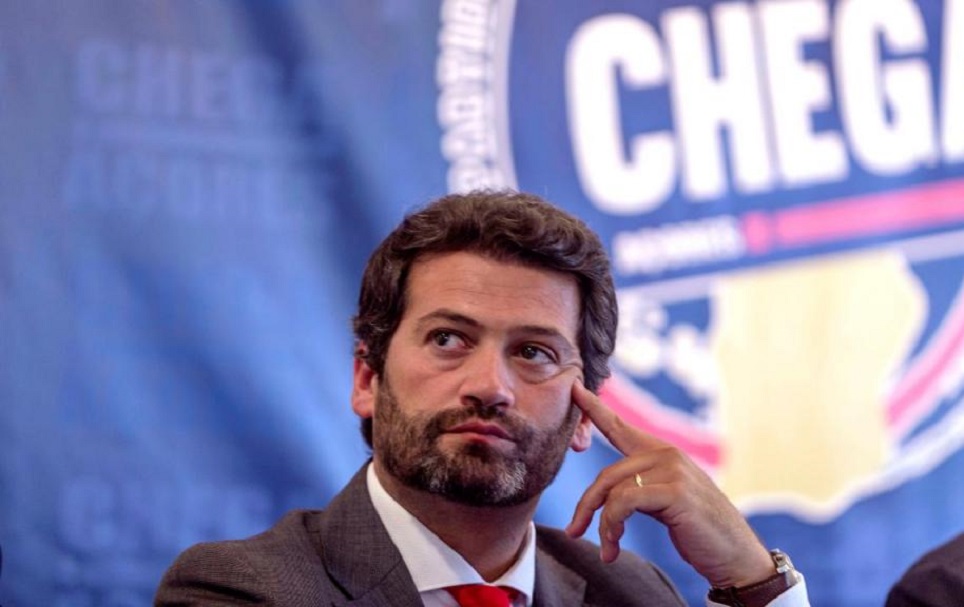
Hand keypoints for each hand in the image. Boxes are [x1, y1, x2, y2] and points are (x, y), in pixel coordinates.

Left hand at [564, 380, 773, 587]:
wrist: (737, 556)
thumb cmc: (700, 532)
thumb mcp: (665, 503)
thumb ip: (639, 487)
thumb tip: (605, 495)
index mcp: (662, 454)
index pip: (620, 427)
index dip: (594, 408)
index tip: (573, 387)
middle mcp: (667, 455)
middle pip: (607, 474)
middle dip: (587, 506)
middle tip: (573, 531)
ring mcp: (673, 470)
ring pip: (613, 491)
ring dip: (604, 526)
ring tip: (608, 550)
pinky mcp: (674, 491)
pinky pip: (623, 503)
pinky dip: (612, 526)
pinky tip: (615, 547)